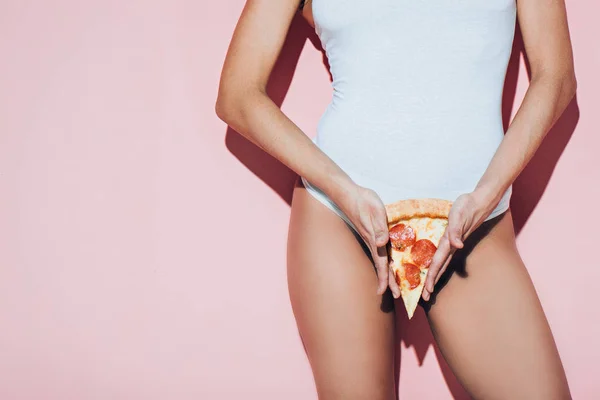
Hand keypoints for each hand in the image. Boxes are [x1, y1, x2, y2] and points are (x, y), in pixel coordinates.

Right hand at [335, 184, 400, 298]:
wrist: (348, 193)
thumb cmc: (363, 201)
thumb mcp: (375, 212)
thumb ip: (380, 228)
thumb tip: (382, 243)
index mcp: (375, 239)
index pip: (382, 263)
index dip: (385, 278)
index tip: (385, 293)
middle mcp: (373, 241)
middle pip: (381, 265)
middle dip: (388, 280)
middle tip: (395, 296)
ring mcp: (370, 237)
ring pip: (380, 259)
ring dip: (387, 272)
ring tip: (392, 283)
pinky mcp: (370, 232)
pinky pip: (379, 250)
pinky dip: (384, 260)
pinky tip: (387, 260)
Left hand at [421, 190, 496, 300]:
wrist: (479, 201)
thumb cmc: (467, 207)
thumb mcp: (459, 216)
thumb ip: (457, 231)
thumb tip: (457, 245)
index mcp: (448, 243)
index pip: (437, 263)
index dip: (432, 277)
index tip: (426, 292)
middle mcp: (450, 245)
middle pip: (439, 267)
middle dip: (432, 282)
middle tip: (425, 298)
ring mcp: (452, 242)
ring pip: (442, 262)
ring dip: (435, 274)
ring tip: (430, 287)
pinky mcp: (453, 237)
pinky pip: (444, 253)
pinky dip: (439, 262)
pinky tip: (436, 267)